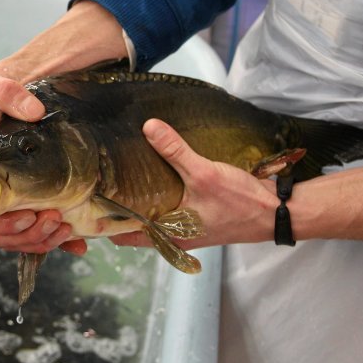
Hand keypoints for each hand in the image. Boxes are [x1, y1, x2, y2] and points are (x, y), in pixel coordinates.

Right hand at [0, 0, 128, 256]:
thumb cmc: (9, 84)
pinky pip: (39, 231)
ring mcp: (12, 193)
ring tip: (65, 227)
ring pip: (16, 237)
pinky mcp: (35, 197)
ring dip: (40, 241)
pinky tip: (78, 241)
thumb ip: (4, 89)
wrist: (42, 84)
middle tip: (53, 220)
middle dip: (22, 235)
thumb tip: (31, 112)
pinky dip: (58, 242)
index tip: (27, 212)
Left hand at [109, 118, 279, 249]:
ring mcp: (186, 227)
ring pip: (151, 215)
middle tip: (98, 180)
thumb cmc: (240, 203)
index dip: (102, 221)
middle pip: (134, 224)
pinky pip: (169, 207)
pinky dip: (158, 194)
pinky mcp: (198, 215)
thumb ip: (175, 151)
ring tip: (120, 173)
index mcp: (168, 234)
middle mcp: (173, 235)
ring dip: (138, 199)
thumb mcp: (204, 173)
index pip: (122, 235)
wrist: (277, 213)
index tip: (85, 201)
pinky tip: (155, 172)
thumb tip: (148, 127)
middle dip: (116, 206)